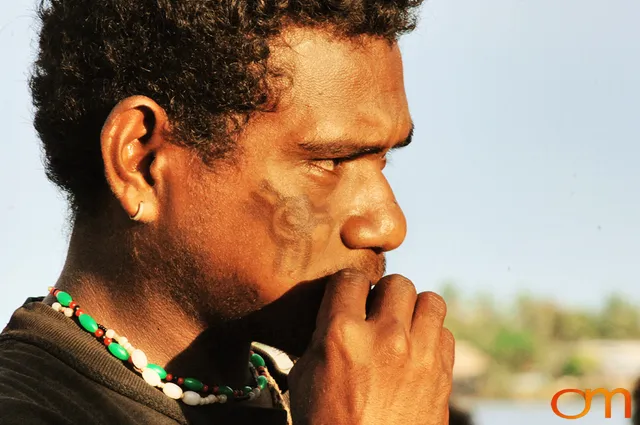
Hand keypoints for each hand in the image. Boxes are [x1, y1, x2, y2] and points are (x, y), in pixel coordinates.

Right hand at [288, 269, 454, 424]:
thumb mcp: (305, 375)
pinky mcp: (443, 373)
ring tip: (402, 326)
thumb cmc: (327, 424)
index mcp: (343, 334)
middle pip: (397, 283)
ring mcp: (419, 355)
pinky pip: (445, 332)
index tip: (349, 298)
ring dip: (414, 310)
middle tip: (377, 313)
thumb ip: (324, 334)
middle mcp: (385, 337)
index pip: (351, 279)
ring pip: (430, 300)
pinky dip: (432, 336)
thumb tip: (340, 312)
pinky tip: (416, 351)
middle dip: (384, 295)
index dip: (348, 288)